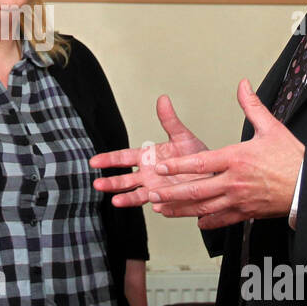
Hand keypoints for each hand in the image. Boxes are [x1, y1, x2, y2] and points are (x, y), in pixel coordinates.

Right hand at [91, 95, 209, 206]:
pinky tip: (153, 206)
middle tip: (98, 184)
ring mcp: (155, 188)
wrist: (212, 173)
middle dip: (111, 182)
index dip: (108, 159)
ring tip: (115, 201)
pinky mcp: (167, 199)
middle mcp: (147, 174)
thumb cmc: (196, 155)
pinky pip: (158, 203)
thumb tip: (163, 99)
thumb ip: (170, 120)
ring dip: (125, 198)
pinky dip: (156, 205)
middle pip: (124, 179)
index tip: (94, 162)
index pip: (123, 158)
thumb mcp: (182, 136)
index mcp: (147, 157)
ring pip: (136, 193)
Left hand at [147, 79, 304, 230]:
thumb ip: (252, 106)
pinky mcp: (246, 212)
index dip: (177, 166)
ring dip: (181, 209)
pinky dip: (207, 221)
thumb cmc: (292, 158)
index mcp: (236, 158)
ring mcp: (239, 200)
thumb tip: (243, 85)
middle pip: (196, 189)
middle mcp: (234, 182)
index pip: (200, 163)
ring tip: (162, 208)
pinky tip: (196, 222)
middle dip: (170, 192)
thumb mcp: (272, 128)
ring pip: (204, 207)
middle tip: (151, 193)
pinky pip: (222, 219)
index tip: (160, 167)